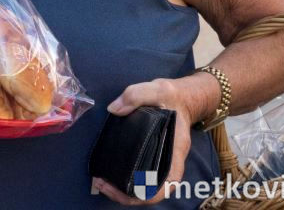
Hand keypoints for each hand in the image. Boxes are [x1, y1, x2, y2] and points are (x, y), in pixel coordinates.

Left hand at [91, 75, 216, 204]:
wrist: (183, 97)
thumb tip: (114, 109)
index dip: (145, 194)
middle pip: (152, 192)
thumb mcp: (158, 88)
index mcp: (175, 151)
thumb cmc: (173, 96)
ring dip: (124, 190)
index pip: (166, 184)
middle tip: (101, 184)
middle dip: (127, 195)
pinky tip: (109, 171)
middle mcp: (170, 161)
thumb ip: (136, 95)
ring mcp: (161, 161)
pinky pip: (141, 175)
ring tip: (101, 181)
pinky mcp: (152, 156)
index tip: (119, 188)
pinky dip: (126, 179)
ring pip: (146, 187)